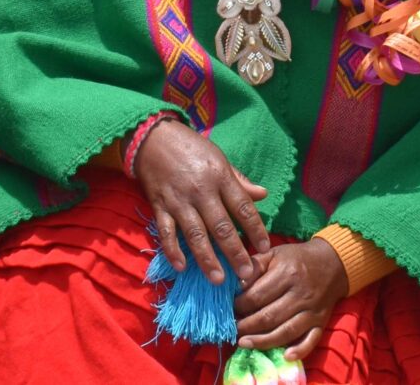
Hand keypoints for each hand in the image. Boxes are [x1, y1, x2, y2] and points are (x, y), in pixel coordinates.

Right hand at [131, 118, 269, 289]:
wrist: (154, 139)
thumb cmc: (192, 148)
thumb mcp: (220, 159)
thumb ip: (240, 181)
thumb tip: (262, 195)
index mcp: (220, 177)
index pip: (243, 208)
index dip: (255, 229)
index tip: (265, 249)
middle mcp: (202, 191)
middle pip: (222, 227)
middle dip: (235, 253)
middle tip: (246, 275)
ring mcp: (179, 201)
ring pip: (196, 235)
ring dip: (207, 259)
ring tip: (218, 279)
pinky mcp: (159, 207)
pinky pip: (166, 233)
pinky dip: (173, 251)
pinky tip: (182, 267)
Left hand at [234, 238, 346, 359]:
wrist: (333, 262)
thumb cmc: (297, 259)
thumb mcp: (275, 253)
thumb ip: (255, 266)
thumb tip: (236, 284)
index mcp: (287, 273)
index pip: (257, 296)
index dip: (239, 306)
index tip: (228, 310)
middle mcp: (300, 294)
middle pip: (268, 317)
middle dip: (246, 327)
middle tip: (231, 330)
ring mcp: (312, 310)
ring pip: (286, 332)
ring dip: (262, 341)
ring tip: (244, 344)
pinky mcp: (321, 322)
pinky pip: (311, 340)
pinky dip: (299, 350)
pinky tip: (285, 356)